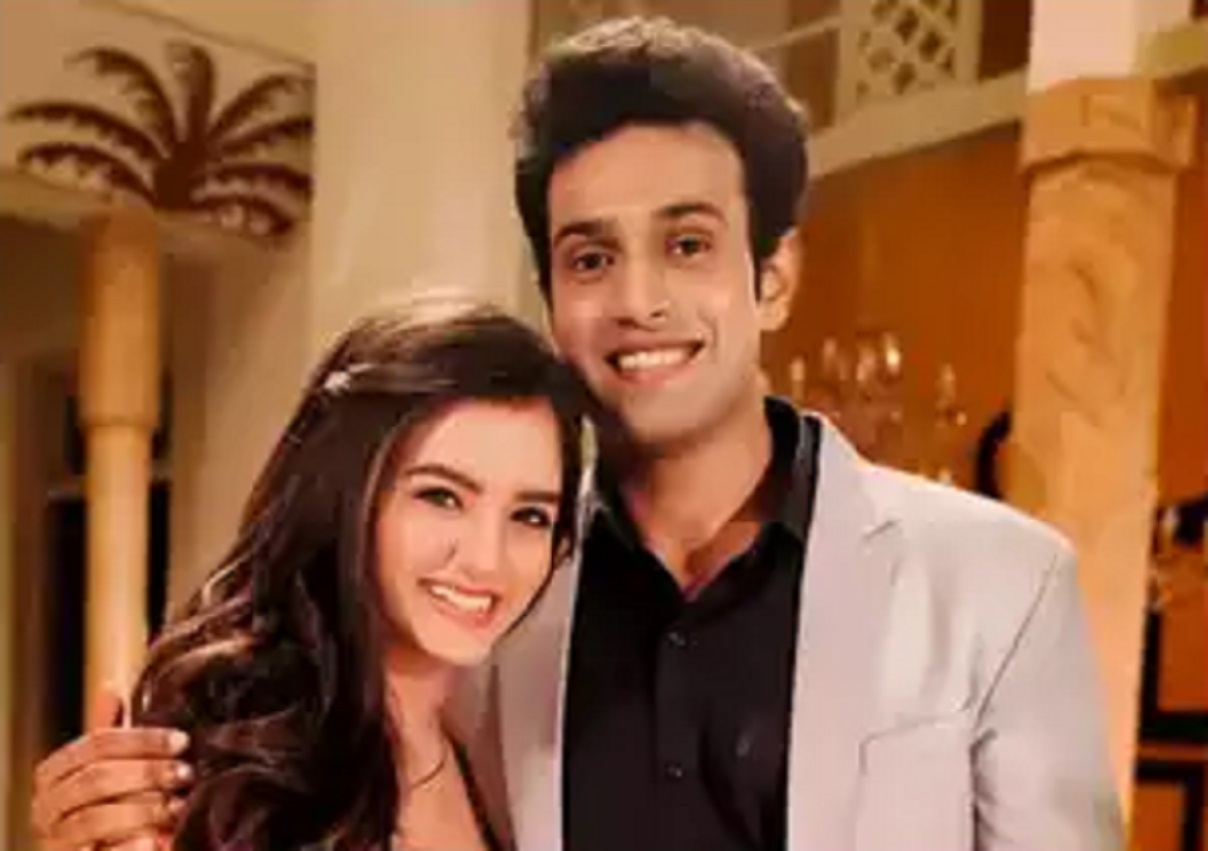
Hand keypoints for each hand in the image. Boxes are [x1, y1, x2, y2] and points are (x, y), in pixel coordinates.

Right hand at [31, 688, 191, 850]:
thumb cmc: (112, 806)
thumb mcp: (114, 768)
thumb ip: (112, 736)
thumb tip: (111, 689)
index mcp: (54, 773)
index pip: (96, 744)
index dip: (142, 740)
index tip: (181, 741)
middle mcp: (45, 807)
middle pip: (95, 779)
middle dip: (146, 774)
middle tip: (185, 774)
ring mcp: (55, 840)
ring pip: (95, 819)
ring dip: (142, 810)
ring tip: (177, 807)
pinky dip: (130, 847)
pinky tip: (155, 842)